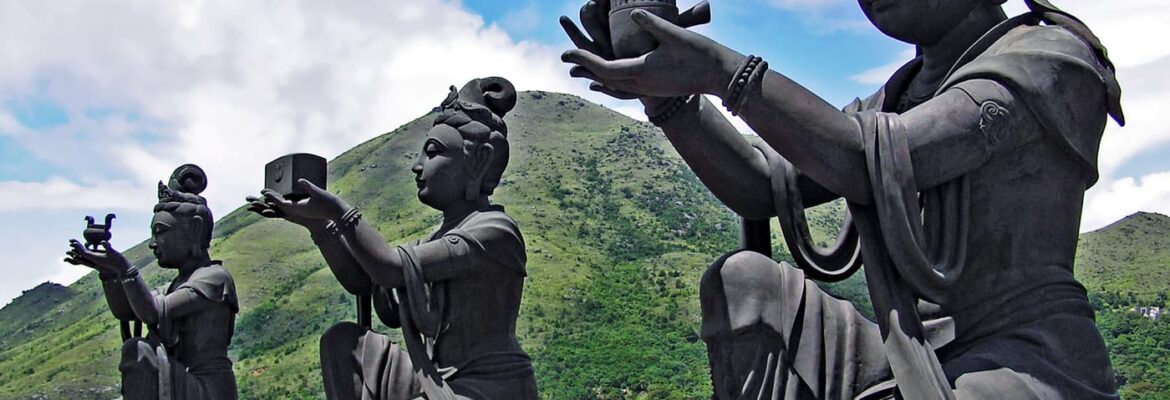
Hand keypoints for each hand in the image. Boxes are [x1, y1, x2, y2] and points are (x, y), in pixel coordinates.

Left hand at [65, 239, 130, 276]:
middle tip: (71, 242)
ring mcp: (97, 259)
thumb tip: (103, 241)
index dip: (78, 248)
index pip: (84, 253)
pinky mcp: (100, 259)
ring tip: (75, 244)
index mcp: (96, 258)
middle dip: (77, 248)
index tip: (73, 243)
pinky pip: (90, 254)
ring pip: (85, 254)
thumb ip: (107, 247)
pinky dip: (86, 250)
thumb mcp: (113, 252)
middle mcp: (95, 259)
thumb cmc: (118, 260)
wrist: (122, 267)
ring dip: (80, 249)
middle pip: (83, 253)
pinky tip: (85, 246)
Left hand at [249, 179, 349, 225]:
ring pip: (285, 206)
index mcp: (298, 207)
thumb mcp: (318, 193)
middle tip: (262, 192)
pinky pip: (291, 206)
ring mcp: (301, 211)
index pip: (281, 202)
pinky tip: (284, 198)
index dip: (271, 196)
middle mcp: (298, 210)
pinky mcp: (305, 210)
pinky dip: (285, 202)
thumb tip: (300, 180)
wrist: (338, 213)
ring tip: (269, 196)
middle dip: (270, 200)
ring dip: (276, 201)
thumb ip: (308, 186)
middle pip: (280, 205)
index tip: (263, 191)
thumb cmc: (328, 203)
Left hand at [562, 9, 742, 98]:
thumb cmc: (699, 54)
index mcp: (642, 73)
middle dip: (584, 66)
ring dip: (596, 74)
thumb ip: (652, 24)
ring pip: (614, 83)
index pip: (604, 68)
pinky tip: (609, 76)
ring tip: (582, 65)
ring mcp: (649, 88)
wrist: (719, 75)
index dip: (583, 59)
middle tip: (566, 56)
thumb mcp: (675, 35)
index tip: (566, 52)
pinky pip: (626, 86)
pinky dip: (611, 79)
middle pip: (604, 78)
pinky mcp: (656, 87)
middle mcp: (642, 84)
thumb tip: (633, 11)